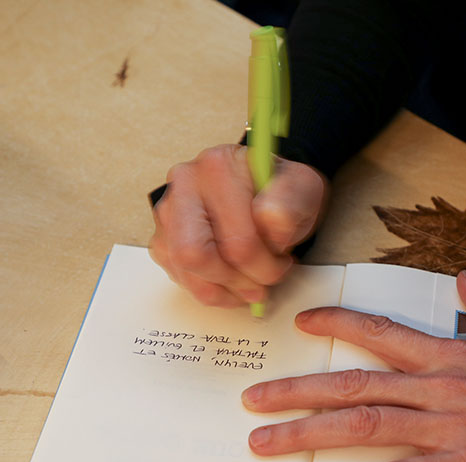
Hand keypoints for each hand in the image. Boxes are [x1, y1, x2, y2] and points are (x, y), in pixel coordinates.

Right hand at [150, 144, 327, 306]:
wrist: (267, 195)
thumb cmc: (281, 195)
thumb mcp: (302, 190)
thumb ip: (290, 204)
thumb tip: (269, 223)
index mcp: (218, 166)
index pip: (237, 240)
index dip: (265, 266)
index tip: (282, 263)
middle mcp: (185, 184)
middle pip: (195, 255)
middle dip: (236, 281)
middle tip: (261, 283)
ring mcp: (168, 212)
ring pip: (185, 271)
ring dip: (223, 290)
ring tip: (249, 284)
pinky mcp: (162, 237)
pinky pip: (178, 276)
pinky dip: (209, 289)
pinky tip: (230, 279)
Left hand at [241, 270, 465, 461]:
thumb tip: (464, 280)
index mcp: (448, 354)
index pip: (380, 331)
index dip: (338, 323)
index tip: (303, 321)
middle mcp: (434, 385)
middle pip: (352, 382)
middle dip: (296, 390)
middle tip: (253, 399)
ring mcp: (442, 424)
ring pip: (360, 423)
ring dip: (306, 433)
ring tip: (262, 443)